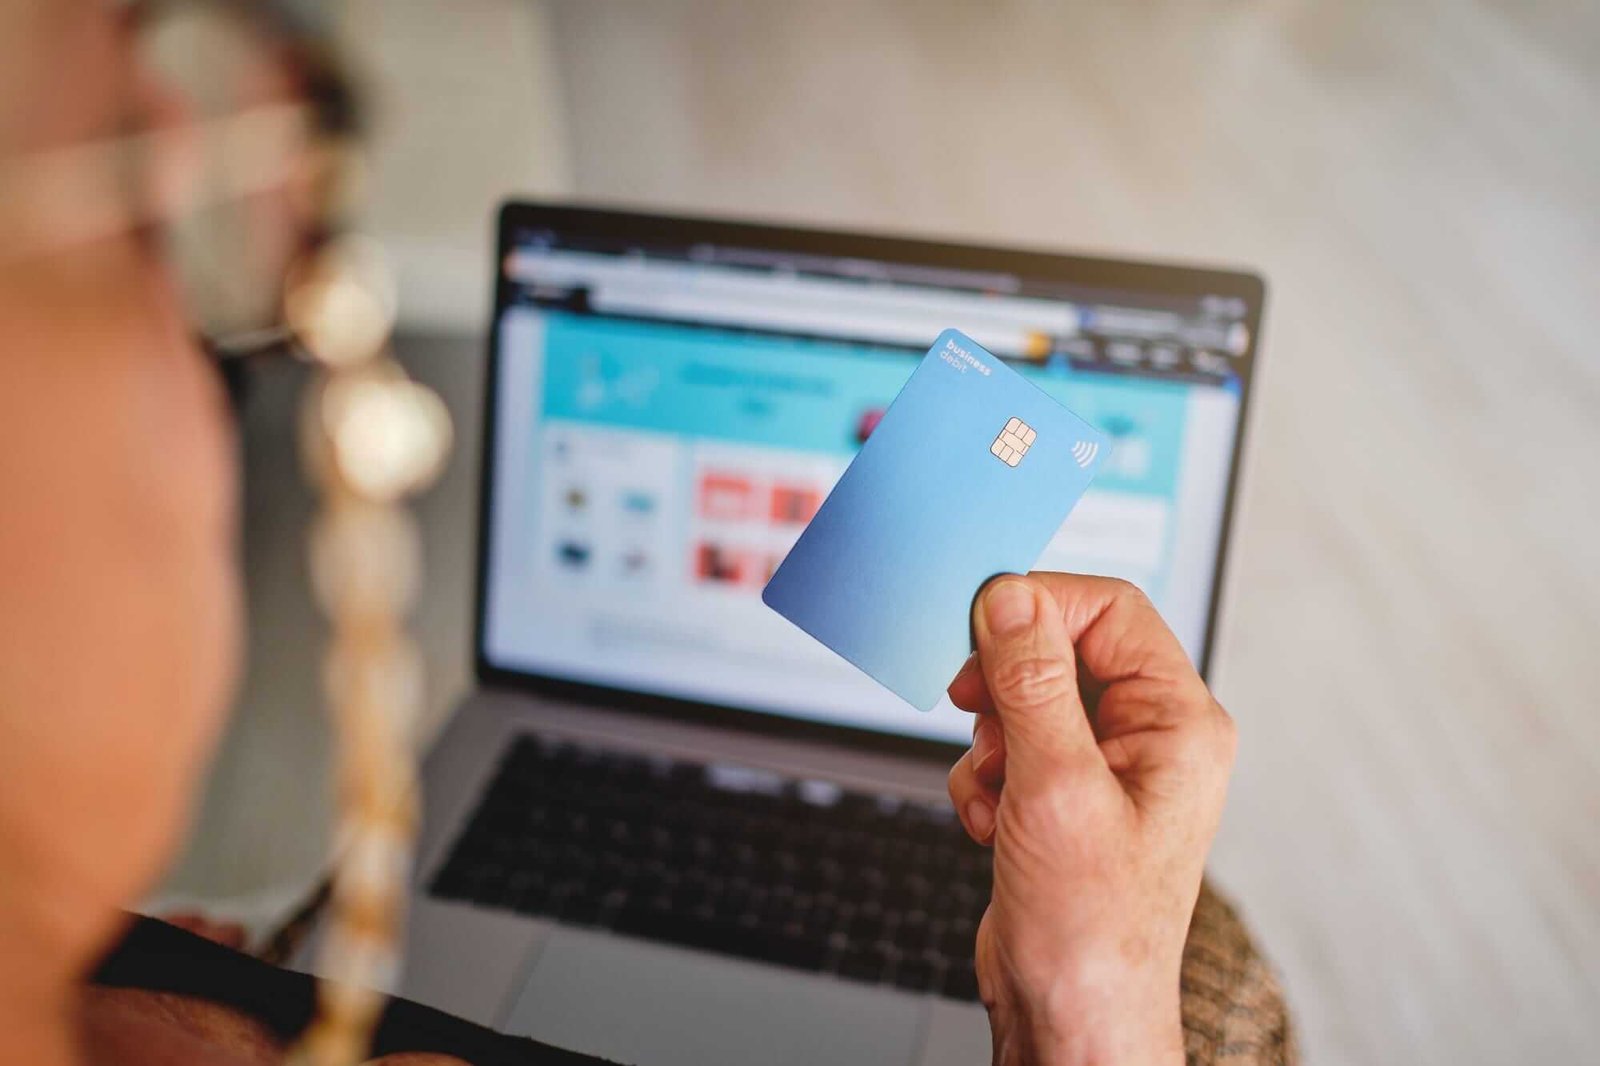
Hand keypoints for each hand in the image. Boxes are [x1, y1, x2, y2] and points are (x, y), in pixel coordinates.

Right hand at [946, 574, 1235, 1065]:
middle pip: (1063, 650)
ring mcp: (1107, 770)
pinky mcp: (1066, 799)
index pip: (1109, 611)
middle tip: (973, 707)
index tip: (979, 622)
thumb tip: (1010, 598)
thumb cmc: (1094, 930)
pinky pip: (1012, 747)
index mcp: (1178, 722)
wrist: (1072, 1016)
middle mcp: (1150, 738)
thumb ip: (1032, 683)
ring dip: (992, 738)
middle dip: (1007, 683)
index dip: (1039, 606)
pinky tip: (993, 823)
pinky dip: (986, 778)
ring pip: (1028, 698)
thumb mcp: (1056, 788)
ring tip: (998, 790)